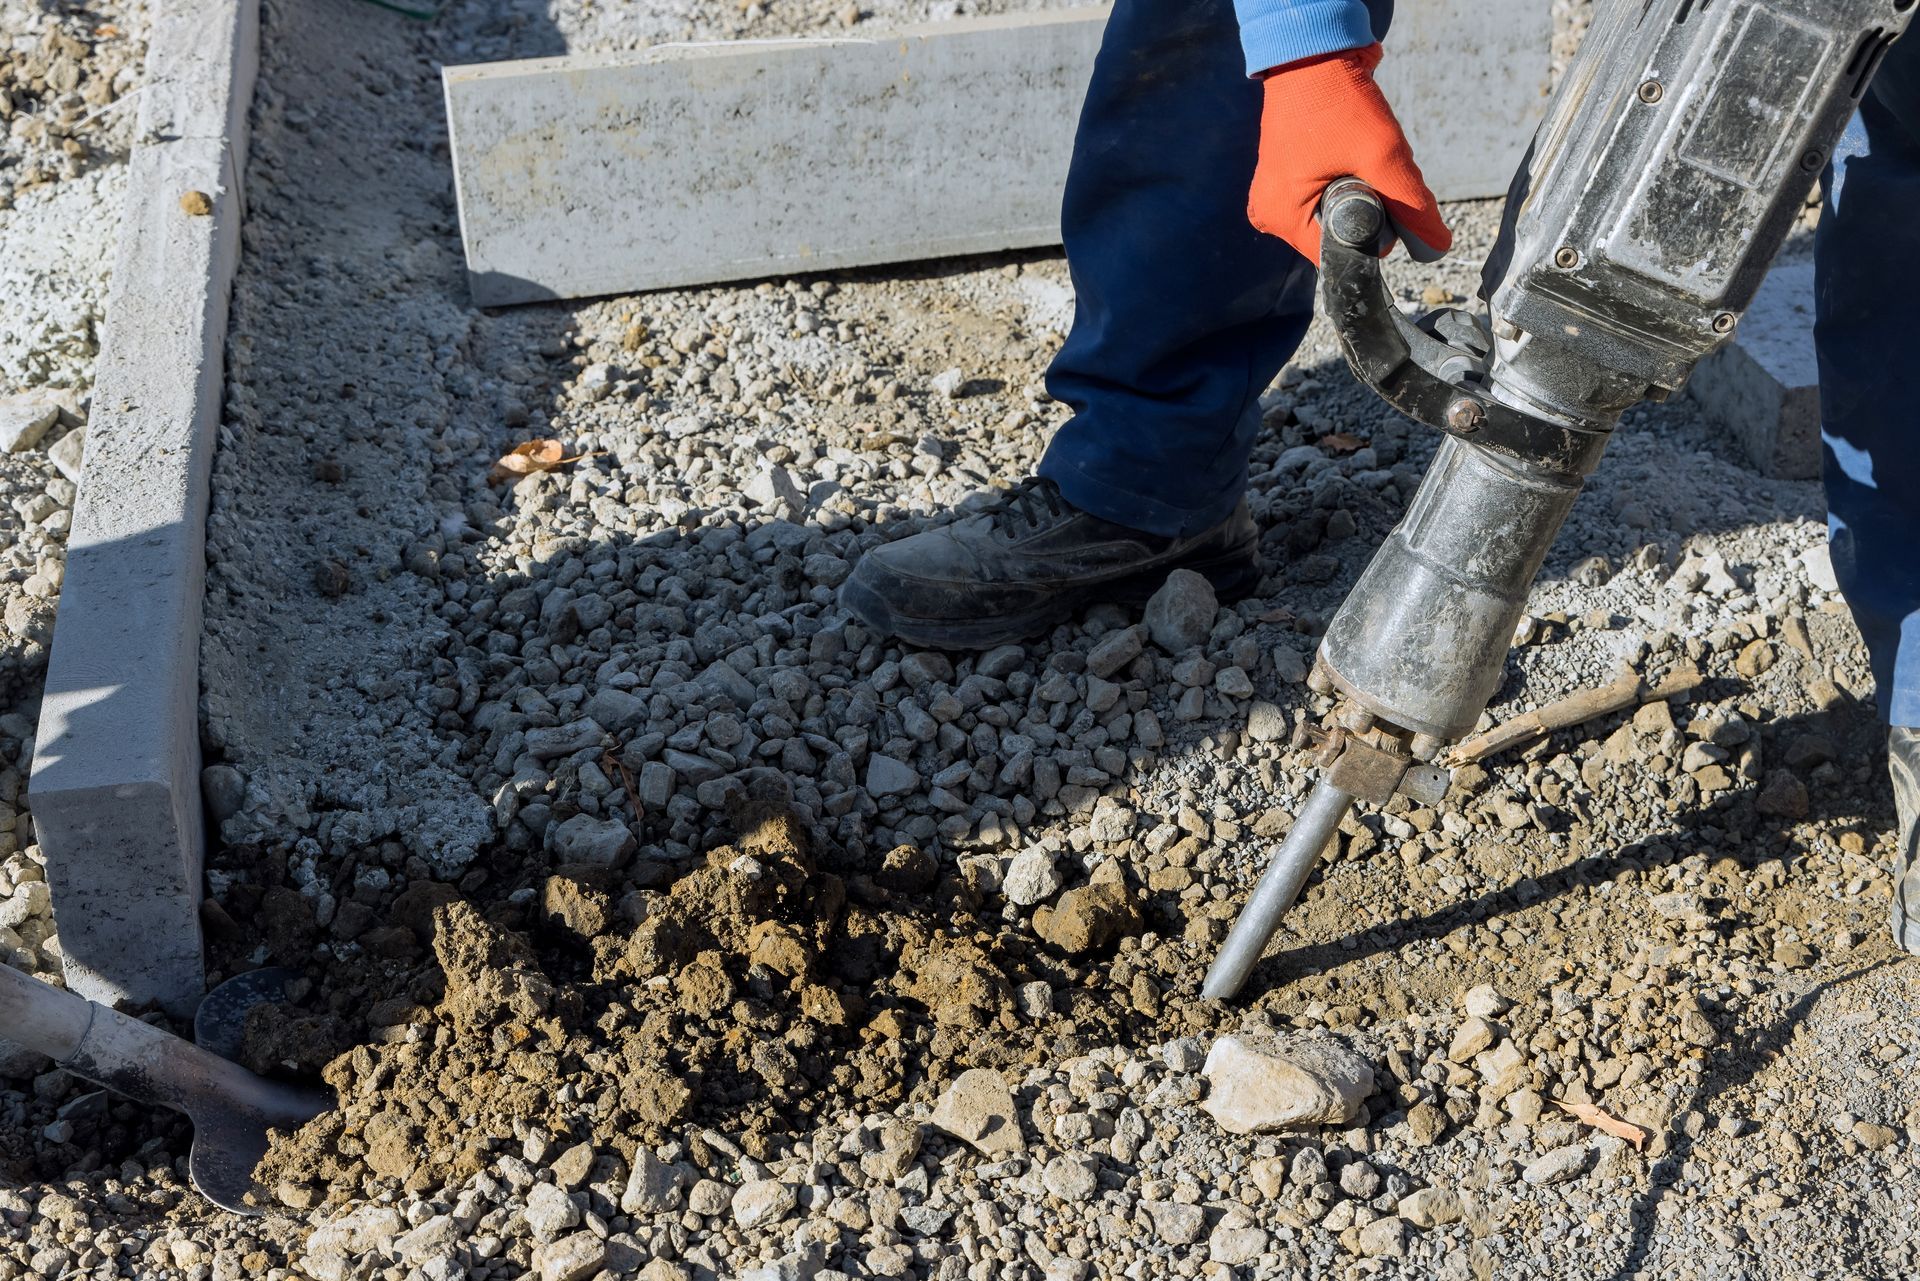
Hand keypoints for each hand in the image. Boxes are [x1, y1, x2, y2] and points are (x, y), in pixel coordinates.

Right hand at [1247, 43, 1451, 266]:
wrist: (1312, 48)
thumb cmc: (1335, 97)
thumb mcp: (1381, 153)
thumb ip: (1412, 203)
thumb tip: (1438, 244)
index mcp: (1280, 218)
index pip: (1340, 253)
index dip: (1373, 230)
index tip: (1379, 189)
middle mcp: (1271, 213)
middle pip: (1338, 235)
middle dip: (1366, 206)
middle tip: (1365, 162)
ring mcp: (1276, 194)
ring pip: (1337, 214)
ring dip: (1359, 189)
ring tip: (1352, 149)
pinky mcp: (1286, 177)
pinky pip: (1327, 194)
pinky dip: (1347, 177)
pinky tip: (1344, 147)